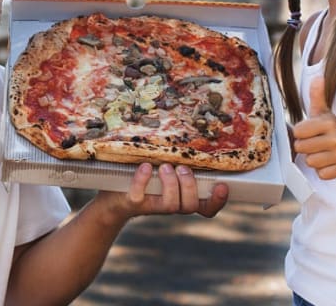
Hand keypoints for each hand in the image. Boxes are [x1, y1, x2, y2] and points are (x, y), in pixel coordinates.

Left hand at [97, 162, 228, 220]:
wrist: (112, 195)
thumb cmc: (145, 175)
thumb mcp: (164, 166)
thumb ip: (179, 156)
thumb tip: (193, 128)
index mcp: (182, 196)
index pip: (207, 207)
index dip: (217, 201)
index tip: (222, 185)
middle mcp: (171, 204)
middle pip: (191, 206)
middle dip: (189, 186)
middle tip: (181, 168)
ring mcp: (153, 205)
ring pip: (172, 206)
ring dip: (171, 184)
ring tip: (164, 167)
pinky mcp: (133, 202)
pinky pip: (139, 196)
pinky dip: (143, 180)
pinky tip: (145, 166)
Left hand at [292, 76, 335, 179]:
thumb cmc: (331, 129)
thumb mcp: (323, 112)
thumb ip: (317, 96)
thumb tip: (318, 77)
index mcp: (329, 122)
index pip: (298, 132)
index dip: (301, 133)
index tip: (310, 131)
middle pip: (302, 148)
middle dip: (305, 147)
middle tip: (316, 143)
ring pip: (310, 162)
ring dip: (314, 159)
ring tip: (323, 152)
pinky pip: (321, 174)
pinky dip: (323, 170)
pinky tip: (329, 162)